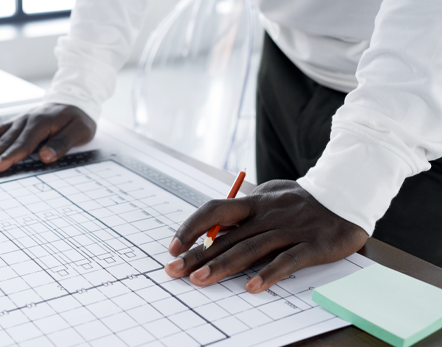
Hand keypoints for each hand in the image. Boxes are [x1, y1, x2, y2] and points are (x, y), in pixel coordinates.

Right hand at [0, 103, 95, 172]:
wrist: (74, 101)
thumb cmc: (77, 119)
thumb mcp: (80, 131)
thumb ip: (63, 143)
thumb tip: (46, 156)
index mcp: (41, 123)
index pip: (22, 143)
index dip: (8, 156)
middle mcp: (25, 120)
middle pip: (3, 140)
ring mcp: (17, 121)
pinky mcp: (13, 123)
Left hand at [164, 180, 367, 293]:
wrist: (348, 193)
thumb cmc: (301, 201)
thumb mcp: (269, 198)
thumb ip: (244, 214)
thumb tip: (211, 232)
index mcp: (255, 202)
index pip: (214, 211)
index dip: (191, 228)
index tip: (173, 247)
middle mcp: (269, 214)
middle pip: (228, 236)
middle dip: (198, 255)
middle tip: (174, 271)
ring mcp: (291, 229)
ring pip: (252, 248)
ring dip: (224, 265)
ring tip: (200, 281)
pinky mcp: (314, 244)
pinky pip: (288, 260)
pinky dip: (268, 274)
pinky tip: (251, 287)